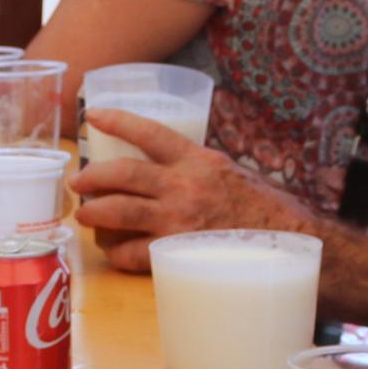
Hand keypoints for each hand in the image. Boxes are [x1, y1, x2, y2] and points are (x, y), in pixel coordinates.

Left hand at [72, 109, 303, 272]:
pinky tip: (115, 252)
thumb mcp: (230, 173)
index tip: (94, 115)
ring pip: (118, 213)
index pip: (149, 133)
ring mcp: (176, 221)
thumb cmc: (264, 210)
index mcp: (198, 161)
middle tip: (79, 182)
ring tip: (85, 215)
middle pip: (121, 175)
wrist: (289, 246)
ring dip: (94, 213)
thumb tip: (169, 166)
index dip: (118, 121)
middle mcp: (183, 187)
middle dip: (92, 177)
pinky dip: (118, 252)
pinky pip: (132, 253)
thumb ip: (198, 167)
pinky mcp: (174, 253)